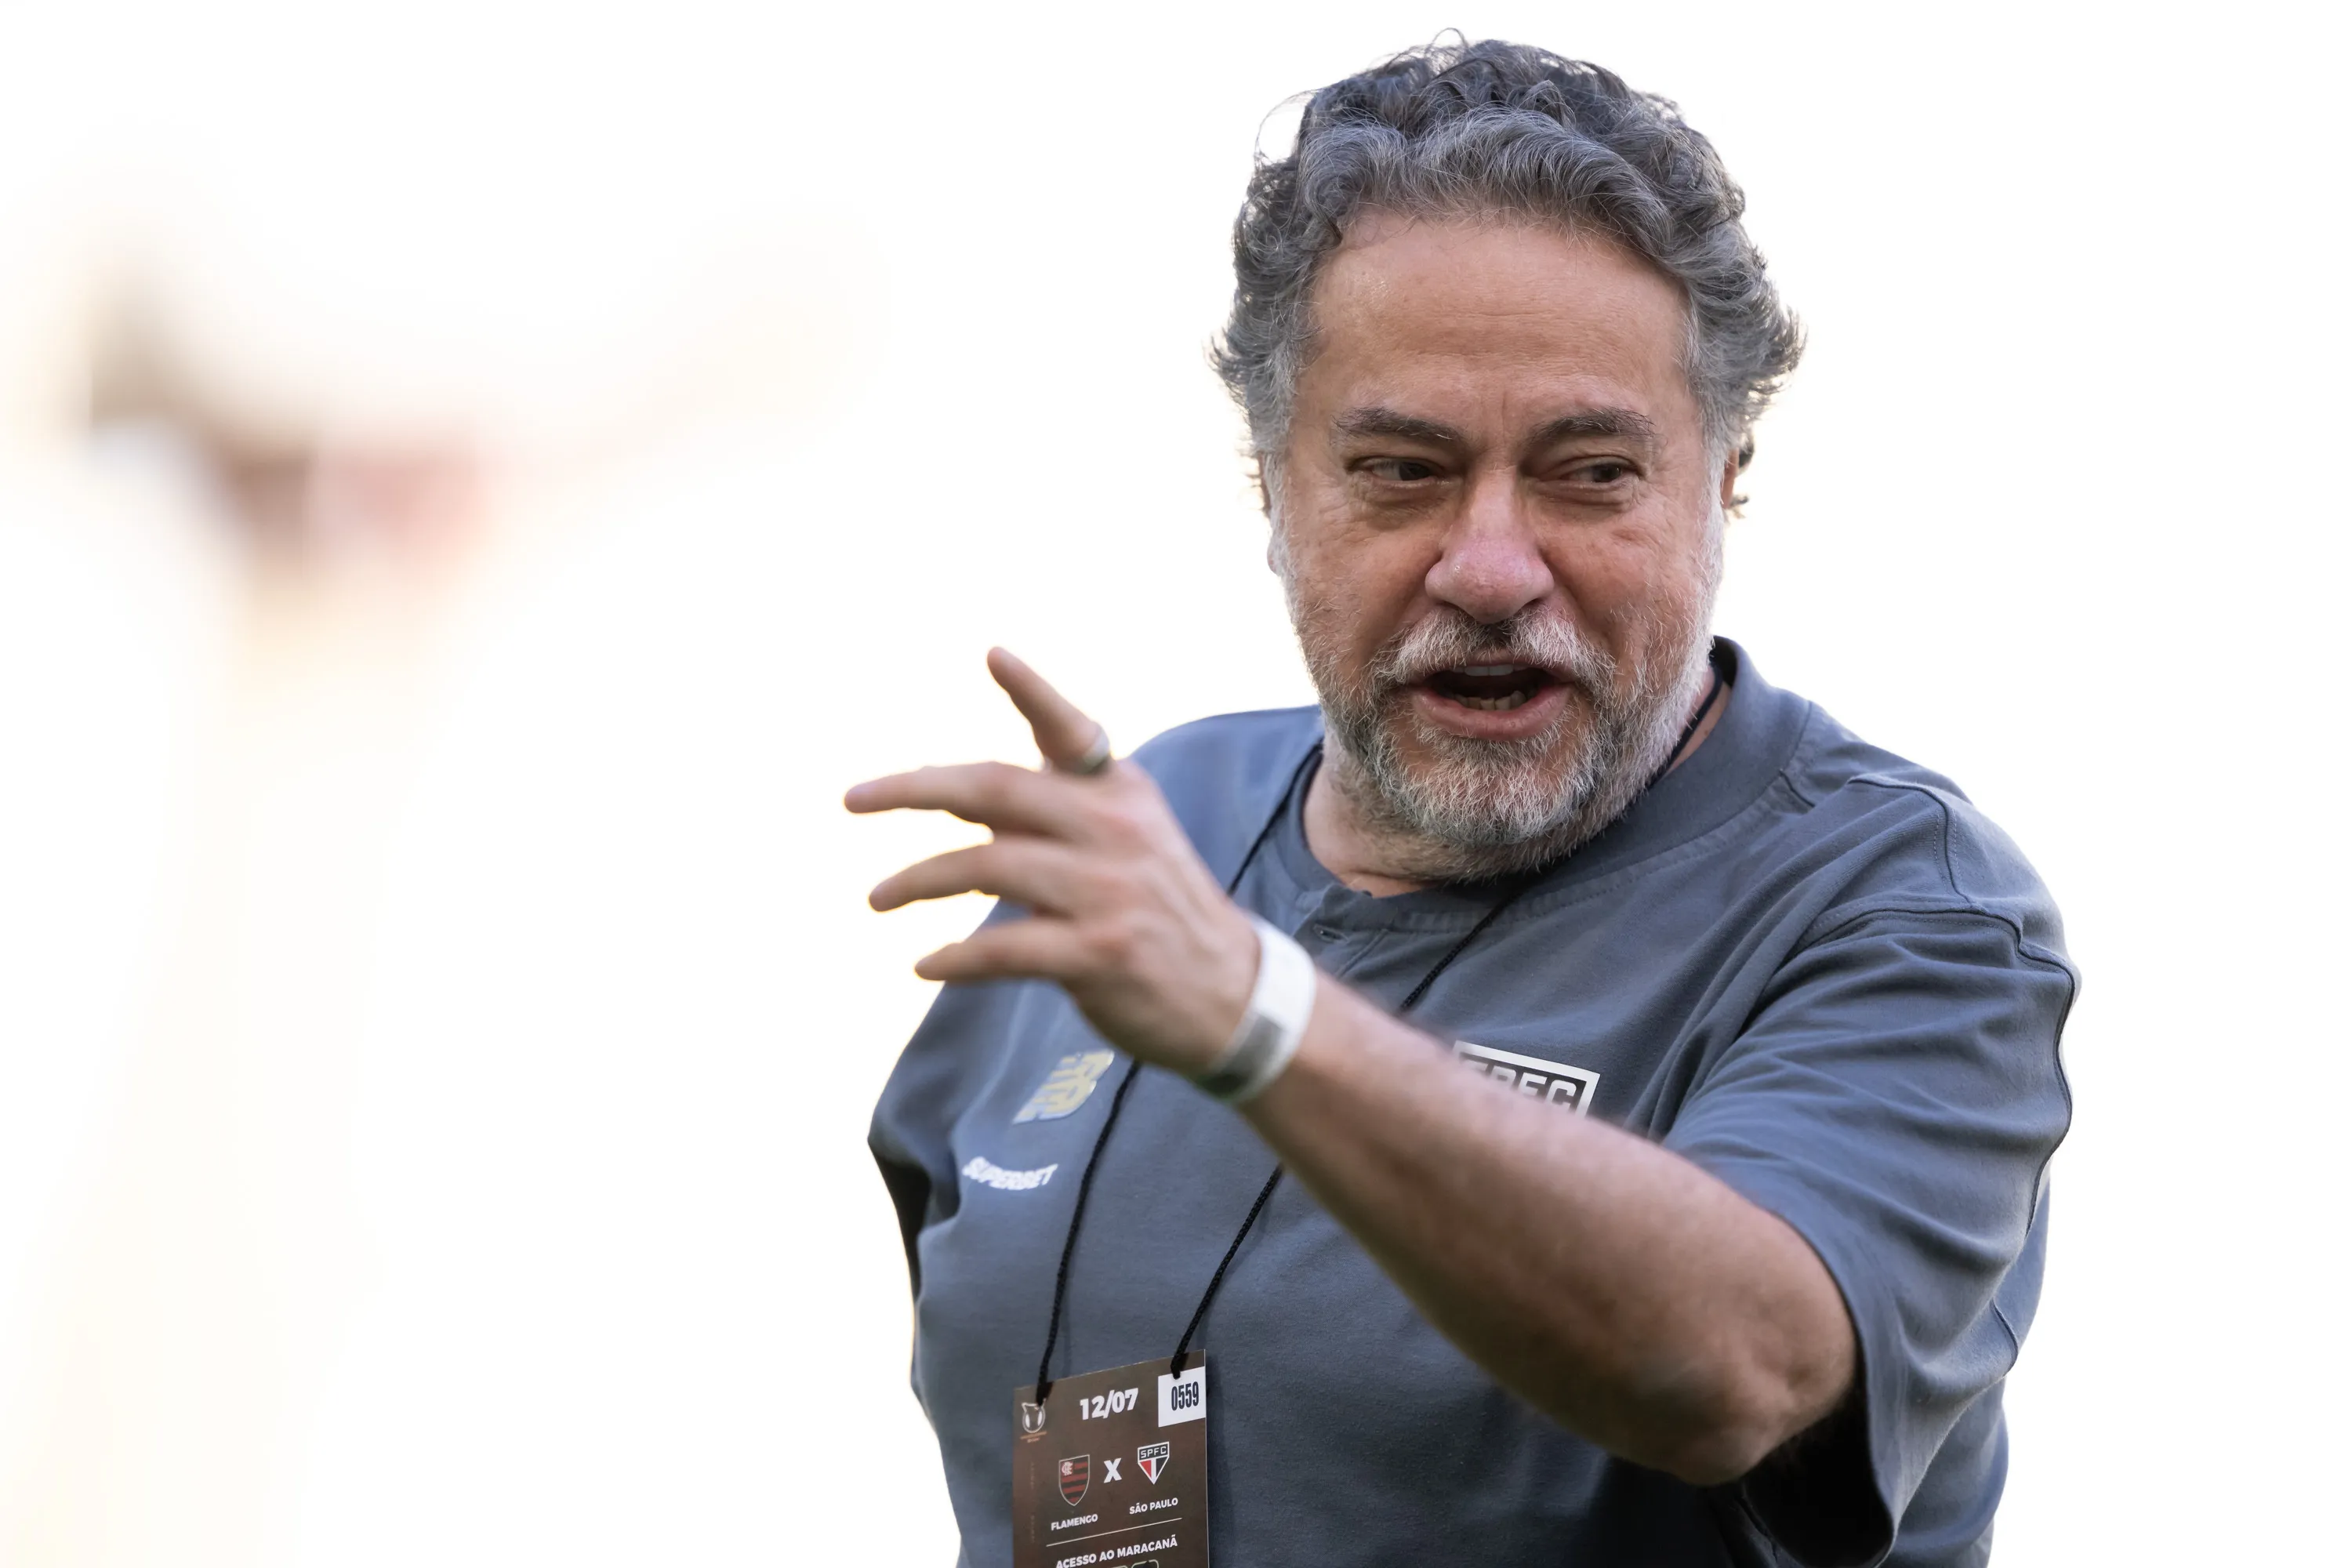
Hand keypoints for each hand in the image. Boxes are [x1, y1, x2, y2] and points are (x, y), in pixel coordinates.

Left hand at [844, 648, 1260, 1074]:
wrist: (1233, 996)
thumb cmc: (1157, 913)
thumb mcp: (1122, 841)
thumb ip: (1048, 813)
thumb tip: (955, 792)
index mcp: (1118, 792)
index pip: (1070, 730)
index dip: (1031, 691)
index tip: (993, 654)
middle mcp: (1115, 829)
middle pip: (995, 791)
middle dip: (913, 789)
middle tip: (853, 799)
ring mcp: (1110, 891)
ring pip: (986, 867)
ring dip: (917, 881)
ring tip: (877, 898)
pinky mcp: (1100, 954)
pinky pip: (1003, 949)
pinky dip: (954, 957)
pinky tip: (924, 963)